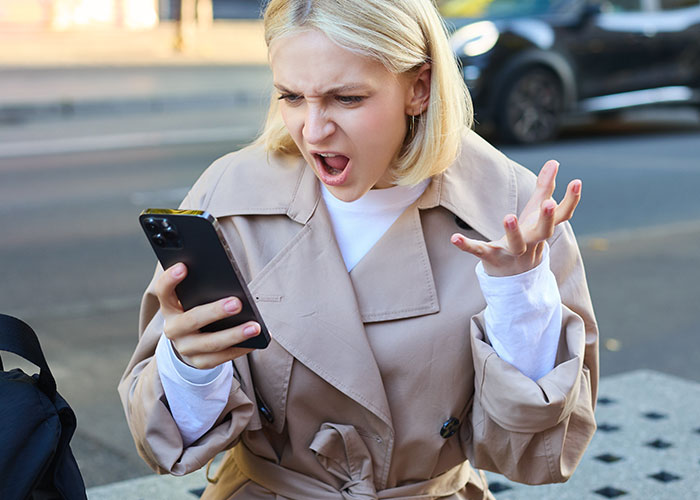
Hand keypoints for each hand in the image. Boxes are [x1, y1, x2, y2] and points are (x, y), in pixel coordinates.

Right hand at [154, 263, 260, 368]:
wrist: (190, 342)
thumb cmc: (197, 309)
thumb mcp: (194, 298)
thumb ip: (203, 288)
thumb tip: (229, 279)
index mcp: (170, 307)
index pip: (163, 291)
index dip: (170, 279)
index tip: (184, 266)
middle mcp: (173, 329)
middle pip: (191, 320)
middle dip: (215, 312)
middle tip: (237, 303)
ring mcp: (185, 348)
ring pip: (210, 343)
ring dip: (234, 335)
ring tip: (256, 327)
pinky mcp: (200, 362)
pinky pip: (222, 358)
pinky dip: (241, 348)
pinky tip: (256, 340)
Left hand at [450, 160, 580, 276]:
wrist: (514, 279)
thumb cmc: (527, 239)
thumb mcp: (534, 215)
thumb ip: (544, 189)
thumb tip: (554, 162)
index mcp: (542, 230)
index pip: (562, 216)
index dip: (571, 200)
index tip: (577, 182)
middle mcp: (531, 243)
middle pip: (543, 233)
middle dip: (546, 219)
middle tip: (548, 203)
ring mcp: (512, 252)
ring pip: (515, 244)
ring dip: (513, 231)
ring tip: (509, 216)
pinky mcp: (491, 258)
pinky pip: (479, 252)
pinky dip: (467, 246)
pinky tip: (454, 238)